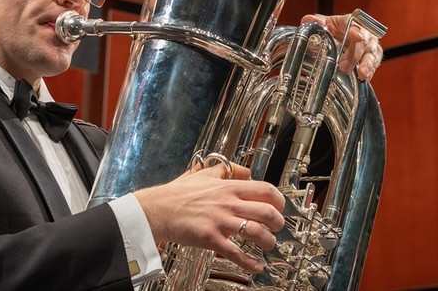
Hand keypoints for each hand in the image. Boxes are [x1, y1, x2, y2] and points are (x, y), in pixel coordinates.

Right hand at [134, 163, 285, 273]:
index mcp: (229, 187)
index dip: (278, 200)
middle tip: (277, 228)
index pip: (265, 190)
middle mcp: (228, 203)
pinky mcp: (211, 238)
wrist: (157, 209)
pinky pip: (237, 253)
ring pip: (257, 232)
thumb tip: (245, 171)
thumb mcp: (203, 173)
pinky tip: (256, 266)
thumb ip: (227, 170)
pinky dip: (250, 263)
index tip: (280, 207)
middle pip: (267, 212)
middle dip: (278, 222)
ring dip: (268, 242)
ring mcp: (220, 221)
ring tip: (268, 245)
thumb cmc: (177, 194)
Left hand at [301, 13, 383, 81]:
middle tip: (344, 65)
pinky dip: (371, 70)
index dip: (355, 31)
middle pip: (364, 41)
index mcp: (350, 21)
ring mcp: (370, 43)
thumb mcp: (323, 23)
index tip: (357, 37)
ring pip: (372, 53)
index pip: (354, 24)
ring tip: (362, 74)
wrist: (340, 36)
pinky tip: (365, 77)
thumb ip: (315, 21)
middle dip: (355, 54)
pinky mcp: (373, 54)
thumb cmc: (334, 28)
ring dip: (367, 64)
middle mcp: (364, 31)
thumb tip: (310, 20)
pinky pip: (375, 62)